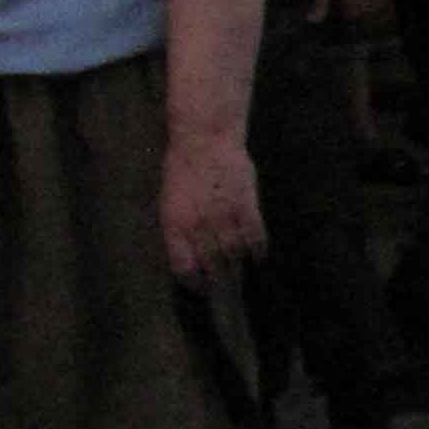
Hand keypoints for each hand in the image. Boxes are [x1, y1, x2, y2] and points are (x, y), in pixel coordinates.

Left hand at [161, 129, 264, 284]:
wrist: (204, 140)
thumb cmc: (182, 168)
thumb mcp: (170, 200)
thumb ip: (181, 227)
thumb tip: (192, 252)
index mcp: (174, 224)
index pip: (183, 266)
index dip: (194, 282)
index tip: (202, 288)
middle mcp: (198, 226)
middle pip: (212, 264)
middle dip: (220, 279)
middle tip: (226, 288)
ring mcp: (224, 217)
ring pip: (234, 253)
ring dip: (238, 264)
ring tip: (241, 270)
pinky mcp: (246, 207)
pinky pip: (255, 237)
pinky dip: (258, 250)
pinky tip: (258, 256)